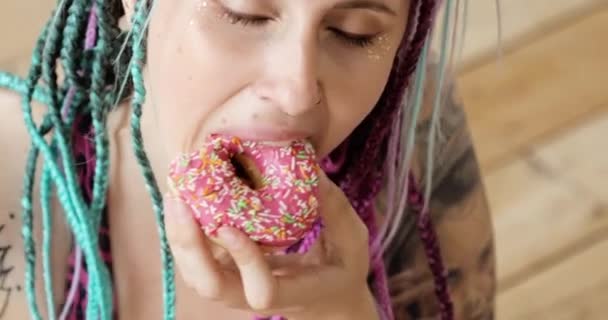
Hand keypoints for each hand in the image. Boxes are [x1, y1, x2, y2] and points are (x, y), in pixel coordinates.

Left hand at [163, 170, 378, 318]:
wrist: (327, 301)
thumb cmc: (343, 270)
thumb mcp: (352, 241)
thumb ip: (335, 209)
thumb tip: (311, 167)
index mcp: (294, 292)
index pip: (260, 290)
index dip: (244, 261)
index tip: (230, 224)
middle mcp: (257, 296)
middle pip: (210, 286)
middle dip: (189, 245)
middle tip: (181, 199)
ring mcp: (238, 287)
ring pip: (196, 275)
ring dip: (179, 236)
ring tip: (175, 190)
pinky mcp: (228, 273)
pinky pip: (197, 259)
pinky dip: (185, 230)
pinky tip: (184, 195)